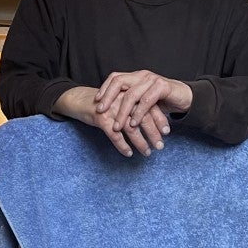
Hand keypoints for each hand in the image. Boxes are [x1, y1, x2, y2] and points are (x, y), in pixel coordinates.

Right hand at [53, 86, 168, 156]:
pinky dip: (123, 146)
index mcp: (130, 94)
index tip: (167, 132)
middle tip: (160, 146)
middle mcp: (123, 100)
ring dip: (140, 142)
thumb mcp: (121, 101)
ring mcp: (112, 109)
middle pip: (143, 117)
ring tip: (147, 153)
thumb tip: (154, 120)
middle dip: (153, 133)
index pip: (150, 106)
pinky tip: (128, 153)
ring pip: (131, 128)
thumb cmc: (104, 103)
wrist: (81, 100)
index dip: (159, 120)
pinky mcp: (102, 119)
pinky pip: (115, 136)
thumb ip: (136, 107)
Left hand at [95, 70, 192, 142]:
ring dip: (122, 112)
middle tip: (100, 111)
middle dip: (108, 97)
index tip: (96, 102)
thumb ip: (130, 103)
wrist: (186, 99)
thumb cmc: (164, 101)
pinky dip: (138, 113)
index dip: (104, 89)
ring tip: (117, 126)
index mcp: (136, 77)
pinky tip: (134, 124)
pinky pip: (146, 101)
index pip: (115, 78)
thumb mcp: (143, 101)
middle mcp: (142, 76)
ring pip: (131, 94)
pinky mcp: (162, 87)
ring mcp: (152, 80)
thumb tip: (110, 112)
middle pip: (119, 82)